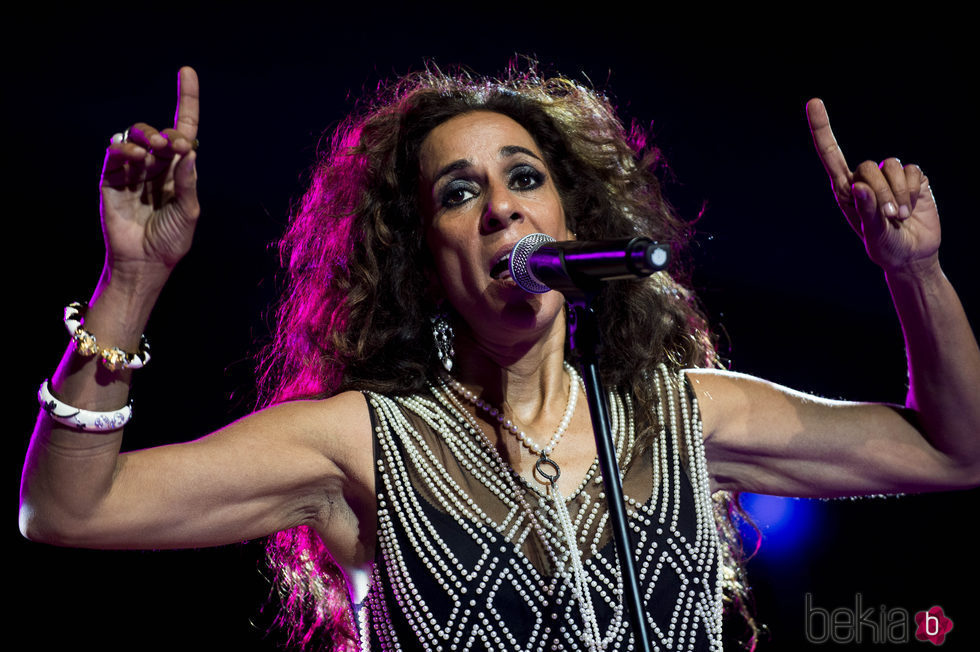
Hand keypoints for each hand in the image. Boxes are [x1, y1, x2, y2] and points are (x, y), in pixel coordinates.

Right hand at [100, 67, 199, 281]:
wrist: (144, 263)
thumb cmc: (171, 241)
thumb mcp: (188, 211)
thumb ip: (188, 181)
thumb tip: (190, 150)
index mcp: (179, 170)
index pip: (184, 130)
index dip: (186, 100)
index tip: (187, 72)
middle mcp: (156, 165)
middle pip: (160, 132)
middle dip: (169, 134)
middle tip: (176, 147)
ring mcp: (133, 170)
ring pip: (137, 136)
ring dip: (149, 137)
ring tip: (158, 151)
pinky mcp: (111, 178)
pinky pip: (116, 152)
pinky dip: (126, 149)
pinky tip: (138, 158)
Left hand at [807, 98, 940, 274]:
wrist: (913, 254)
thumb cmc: (885, 247)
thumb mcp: (874, 235)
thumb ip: (867, 211)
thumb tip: (859, 186)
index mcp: (845, 190)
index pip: (830, 154)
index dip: (822, 128)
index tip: (813, 102)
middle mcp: (865, 179)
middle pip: (869, 166)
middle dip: (882, 194)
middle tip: (889, 217)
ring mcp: (889, 178)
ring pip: (892, 166)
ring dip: (898, 194)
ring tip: (899, 216)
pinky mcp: (912, 179)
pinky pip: (913, 171)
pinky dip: (914, 191)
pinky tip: (913, 206)